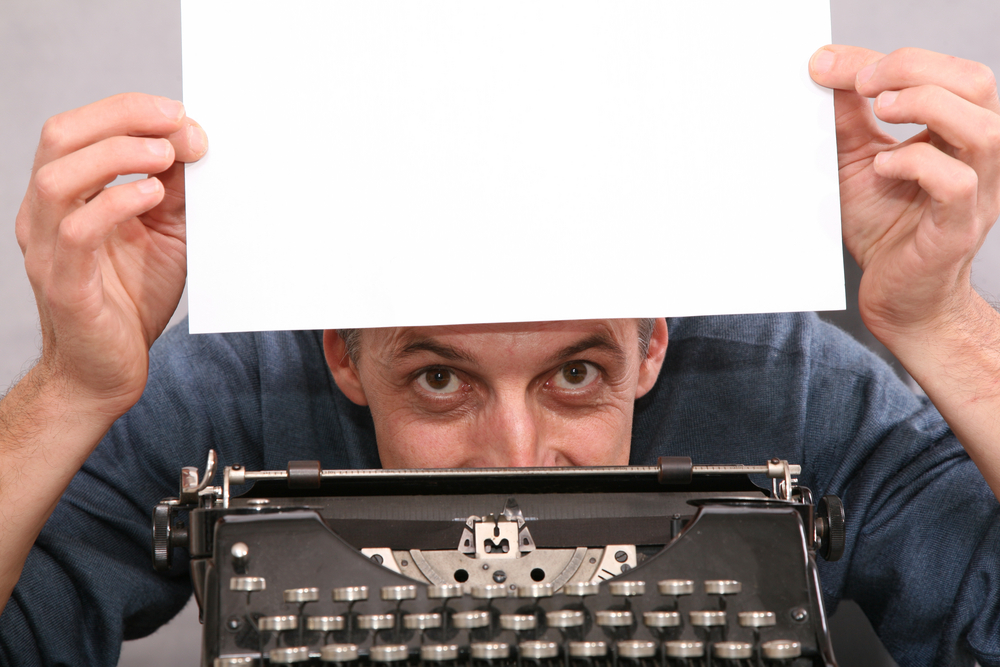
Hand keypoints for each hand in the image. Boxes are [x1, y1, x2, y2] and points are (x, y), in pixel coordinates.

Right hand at [15, 93, 207, 416]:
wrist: (106, 374)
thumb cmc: (131, 302)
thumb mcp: (164, 233)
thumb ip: (173, 192)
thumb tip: (195, 144)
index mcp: (65, 196)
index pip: (78, 129)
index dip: (129, 111)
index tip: (182, 115)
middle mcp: (46, 215)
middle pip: (61, 136)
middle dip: (124, 117)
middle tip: (178, 123)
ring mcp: (49, 249)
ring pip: (59, 177)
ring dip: (118, 154)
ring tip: (166, 157)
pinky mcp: (66, 285)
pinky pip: (78, 231)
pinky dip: (116, 203)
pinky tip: (153, 196)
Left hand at [809, 46, 999, 345]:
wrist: (899, 298)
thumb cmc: (885, 230)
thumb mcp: (858, 162)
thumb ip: (849, 120)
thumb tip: (825, 71)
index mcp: (958, 132)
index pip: (945, 72)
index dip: (891, 58)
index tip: (830, 63)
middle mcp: (977, 156)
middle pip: (976, 82)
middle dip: (914, 69)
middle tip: (862, 83)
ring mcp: (976, 191)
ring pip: (982, 127)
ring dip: (924, 106)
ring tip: (878, 112)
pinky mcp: (958, 227)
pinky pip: (956, 183)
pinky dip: (918, 164)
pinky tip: (883, 168)